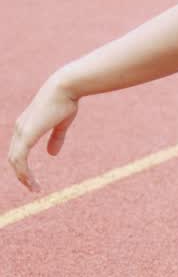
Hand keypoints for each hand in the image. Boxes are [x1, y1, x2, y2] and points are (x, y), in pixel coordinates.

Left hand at [8, 73, 78, 192]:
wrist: (65, 88)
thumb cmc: (65, 101)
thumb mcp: (61, 124)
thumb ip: (56, 138)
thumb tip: (51, 155)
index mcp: (26, 126)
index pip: (18, 150)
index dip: (24, 166)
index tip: (34, 178)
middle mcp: (19, 129)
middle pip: (14, 158)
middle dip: (22, 175)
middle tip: (34, 188)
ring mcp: (21, 132)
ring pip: (15, 161)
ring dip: (23, 177)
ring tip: (34, 188)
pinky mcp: (27, 135)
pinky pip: (20, 159)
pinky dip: (24, 172)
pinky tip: (32, 181)